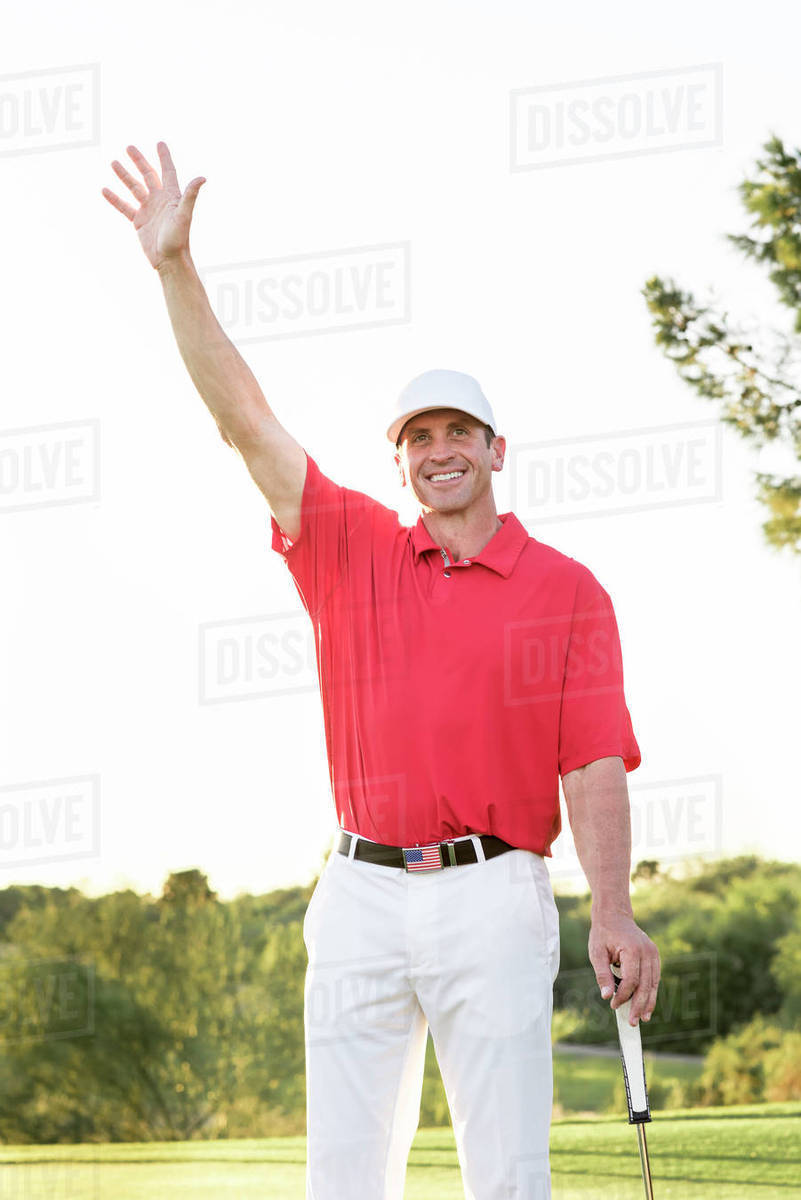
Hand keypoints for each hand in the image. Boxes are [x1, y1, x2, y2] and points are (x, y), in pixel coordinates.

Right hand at [101, 142, 205, 269]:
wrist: (169, 261)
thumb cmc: (179, 239)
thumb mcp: (184, 215)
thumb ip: (190, 195)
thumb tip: (202, 177)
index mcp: (172, 196)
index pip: (168, 171)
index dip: (164, 157)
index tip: (159, 143)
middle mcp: (160, 200)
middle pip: (148, 175)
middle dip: (139, 161)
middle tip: (129, 147)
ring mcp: (148, 210)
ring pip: (134, 188)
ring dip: (124, 176)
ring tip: (113, 162)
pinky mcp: (139, 222)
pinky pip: (124, 207)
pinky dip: (115, 199)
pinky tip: (105, 190)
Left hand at [588, 911, 659, 1025]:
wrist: (614, 914)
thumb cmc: (603, 934)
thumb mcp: (596, 953)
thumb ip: (602, 974)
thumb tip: (605, 996)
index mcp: (632, 950)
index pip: (631, 980)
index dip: (623, 996)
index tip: (613, 1005)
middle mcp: (647, 951)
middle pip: (645, 984)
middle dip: (639, 1005)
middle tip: (632, 1022)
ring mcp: (653, 953)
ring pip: (653, 983)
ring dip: (649, 1002)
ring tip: (643, 1018)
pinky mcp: (654, 955)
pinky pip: (655, 977)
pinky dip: (651, 991)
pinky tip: (647, 1004)